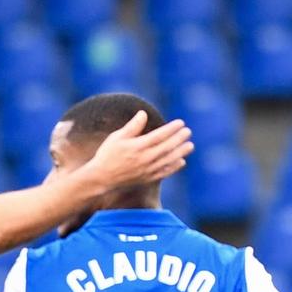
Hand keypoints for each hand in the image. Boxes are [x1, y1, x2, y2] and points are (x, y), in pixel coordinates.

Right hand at [78, 110, 194, 192]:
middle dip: (179, 139)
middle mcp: (144, 159)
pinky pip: (164, 172)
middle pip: (166, 147)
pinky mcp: (147, 178)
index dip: (171, 129)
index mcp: (137, 147)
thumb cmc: (108, 154)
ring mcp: (147, 170)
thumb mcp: (117, 137)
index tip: (181, 123)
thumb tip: (144, 113)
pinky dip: (173, 167)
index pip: (159, 136)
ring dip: (180, 152)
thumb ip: (133, 126)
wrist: (102, 178)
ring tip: (190, 146)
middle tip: (188, 132)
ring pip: (168, 160)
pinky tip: (181, 161)